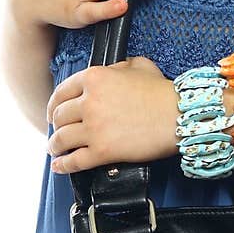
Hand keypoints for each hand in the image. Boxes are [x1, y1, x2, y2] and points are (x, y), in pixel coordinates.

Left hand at [46, 56, 180, 171]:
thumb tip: (111, 72)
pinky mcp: (102, 151)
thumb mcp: (139, 66)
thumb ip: (118, 66)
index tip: (54, 113)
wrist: (180, 116)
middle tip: (58, 131)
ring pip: (61, 139)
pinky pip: (74, 161)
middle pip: (59, 117)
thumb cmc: (163, 92)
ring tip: (56, 149)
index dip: (53, 105)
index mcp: (94, 78)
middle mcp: (89, 102)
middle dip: (56, 126)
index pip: (61, 92)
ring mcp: (94, 128)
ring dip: (55, 146)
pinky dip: (63, 165)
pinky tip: (60, 166)